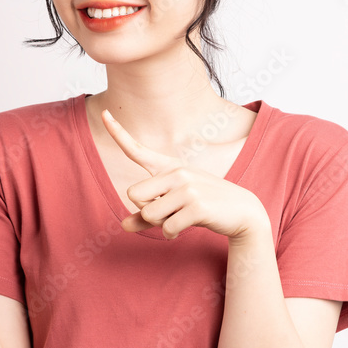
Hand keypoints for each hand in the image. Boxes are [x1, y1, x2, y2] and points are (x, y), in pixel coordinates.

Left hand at [101, 109, 268, 240]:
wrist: (243, 212)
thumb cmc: (205, 205)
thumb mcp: (174, 206)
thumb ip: (146, 216)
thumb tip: (122, 226)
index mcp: (169, 168)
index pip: (137, 149)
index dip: (118, 132)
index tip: (104, 114)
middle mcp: (176, 173)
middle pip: (133, 195)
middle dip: (145, 211)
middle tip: (168, 212)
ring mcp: (187, 188)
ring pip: (149, 214)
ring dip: (161, 224)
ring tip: (181, 218)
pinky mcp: (196, 206)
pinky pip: (166, 228)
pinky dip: (171, 233)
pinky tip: (185, 227)